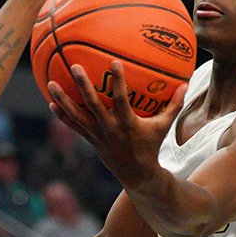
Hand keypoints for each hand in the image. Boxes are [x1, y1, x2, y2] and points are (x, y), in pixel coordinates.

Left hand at [48, 59, 186, 187]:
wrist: (137, 174)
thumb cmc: (151, 146)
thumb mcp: (164, 126)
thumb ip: (173, 105)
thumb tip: (185, 84)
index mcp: (127, 123)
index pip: (121, 99)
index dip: (117, 81)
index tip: (113, 62)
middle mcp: (110, 128)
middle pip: (93, 104)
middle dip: (83, 85)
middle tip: (74, 66)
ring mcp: (97, 134)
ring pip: (76, 115)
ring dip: (63, 99)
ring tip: (51, 83)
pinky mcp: (90, 140)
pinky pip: (73, 126)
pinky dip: (62, 115)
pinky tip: (52, 103)